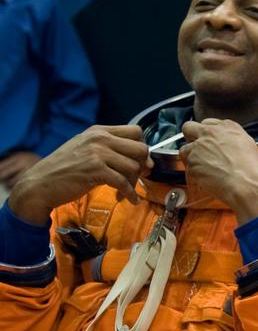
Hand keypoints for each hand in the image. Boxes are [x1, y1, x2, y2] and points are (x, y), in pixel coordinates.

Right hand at [7, 126, 150, 224]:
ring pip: (134, 166)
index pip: (136, 131)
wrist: (39, 184)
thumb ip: (110, 150)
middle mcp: (99, 138)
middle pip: (140, 148)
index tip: (140, 161)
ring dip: (133, 183)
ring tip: (124, 191)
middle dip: (142, 166)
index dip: (142, 147)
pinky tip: (127, 199)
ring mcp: (97, 153)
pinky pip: (124, 182)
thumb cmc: (64, 170)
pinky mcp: (96, 170)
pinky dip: (129, 194)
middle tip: (137, 178)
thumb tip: (145, 160)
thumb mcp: (86, 150)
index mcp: (98, 131)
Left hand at [179, 119, 257, 222]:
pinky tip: (206, 178)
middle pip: (189, 128)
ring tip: (203, 168)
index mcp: (228, 127)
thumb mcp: (249, 147)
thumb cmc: (254, 170)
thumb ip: (232, 141)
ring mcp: (199, 147)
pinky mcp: (192, 162)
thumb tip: (227, 147)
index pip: (208, 123)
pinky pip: (188, 167)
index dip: (207, 133)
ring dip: (191, 157)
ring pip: (185, 149)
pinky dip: (194, 173)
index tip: (210, 141)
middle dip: (191, 137)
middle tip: (198, 149)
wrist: (248, 185)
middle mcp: (211, 133)